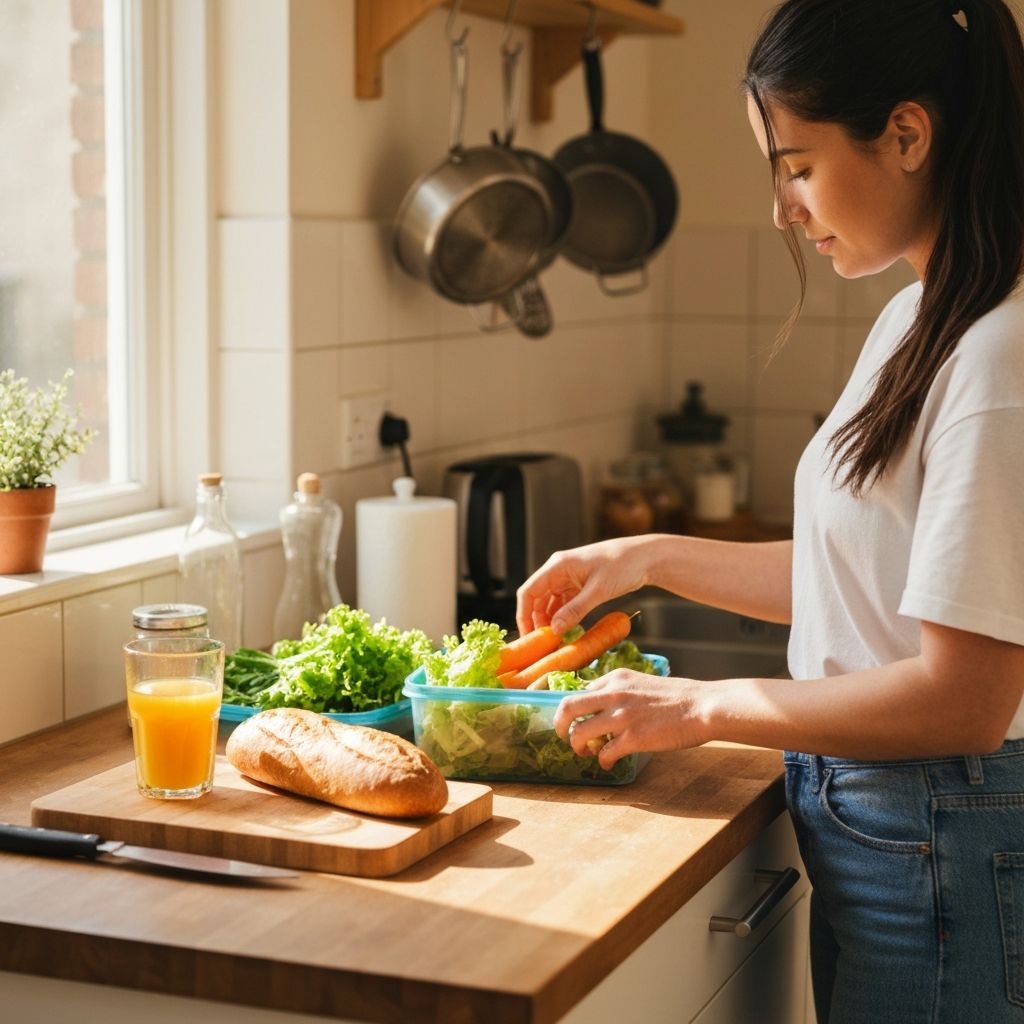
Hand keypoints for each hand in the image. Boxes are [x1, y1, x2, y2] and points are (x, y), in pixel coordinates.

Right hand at [515, 536, 651, 634]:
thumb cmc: (622, 566)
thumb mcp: (598, 591)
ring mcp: (569, 578)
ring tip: (554, 642)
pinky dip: (563, 618)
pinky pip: (564, 604)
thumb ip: (574, 610)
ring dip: (551, 622)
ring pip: (550, 603)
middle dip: (537, 622)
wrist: (646, 557)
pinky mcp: (580, 585)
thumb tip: (554, 630)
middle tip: (541, 645)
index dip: (524, 615)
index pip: (529, 591)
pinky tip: (567, 633)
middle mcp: (559, 571)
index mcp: (557, 566)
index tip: (527, 636)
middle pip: (537, 599)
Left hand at [552, 670, 710, 770]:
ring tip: (585, 753)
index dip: (574, 707)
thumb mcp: (643, 683)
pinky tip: (610, 764)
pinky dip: (603, 762)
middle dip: (559, 725)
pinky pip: (604, 754)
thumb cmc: (679, 697)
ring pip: (579, 733)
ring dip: (577, 746)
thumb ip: (622, 692)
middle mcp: (613, 694)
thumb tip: (605, 708)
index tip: (574, 718)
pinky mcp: (633, 738)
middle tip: (563, 735)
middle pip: (567, 707)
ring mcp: (621, 716)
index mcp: (616, 678)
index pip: (580, 689)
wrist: (704, 706)